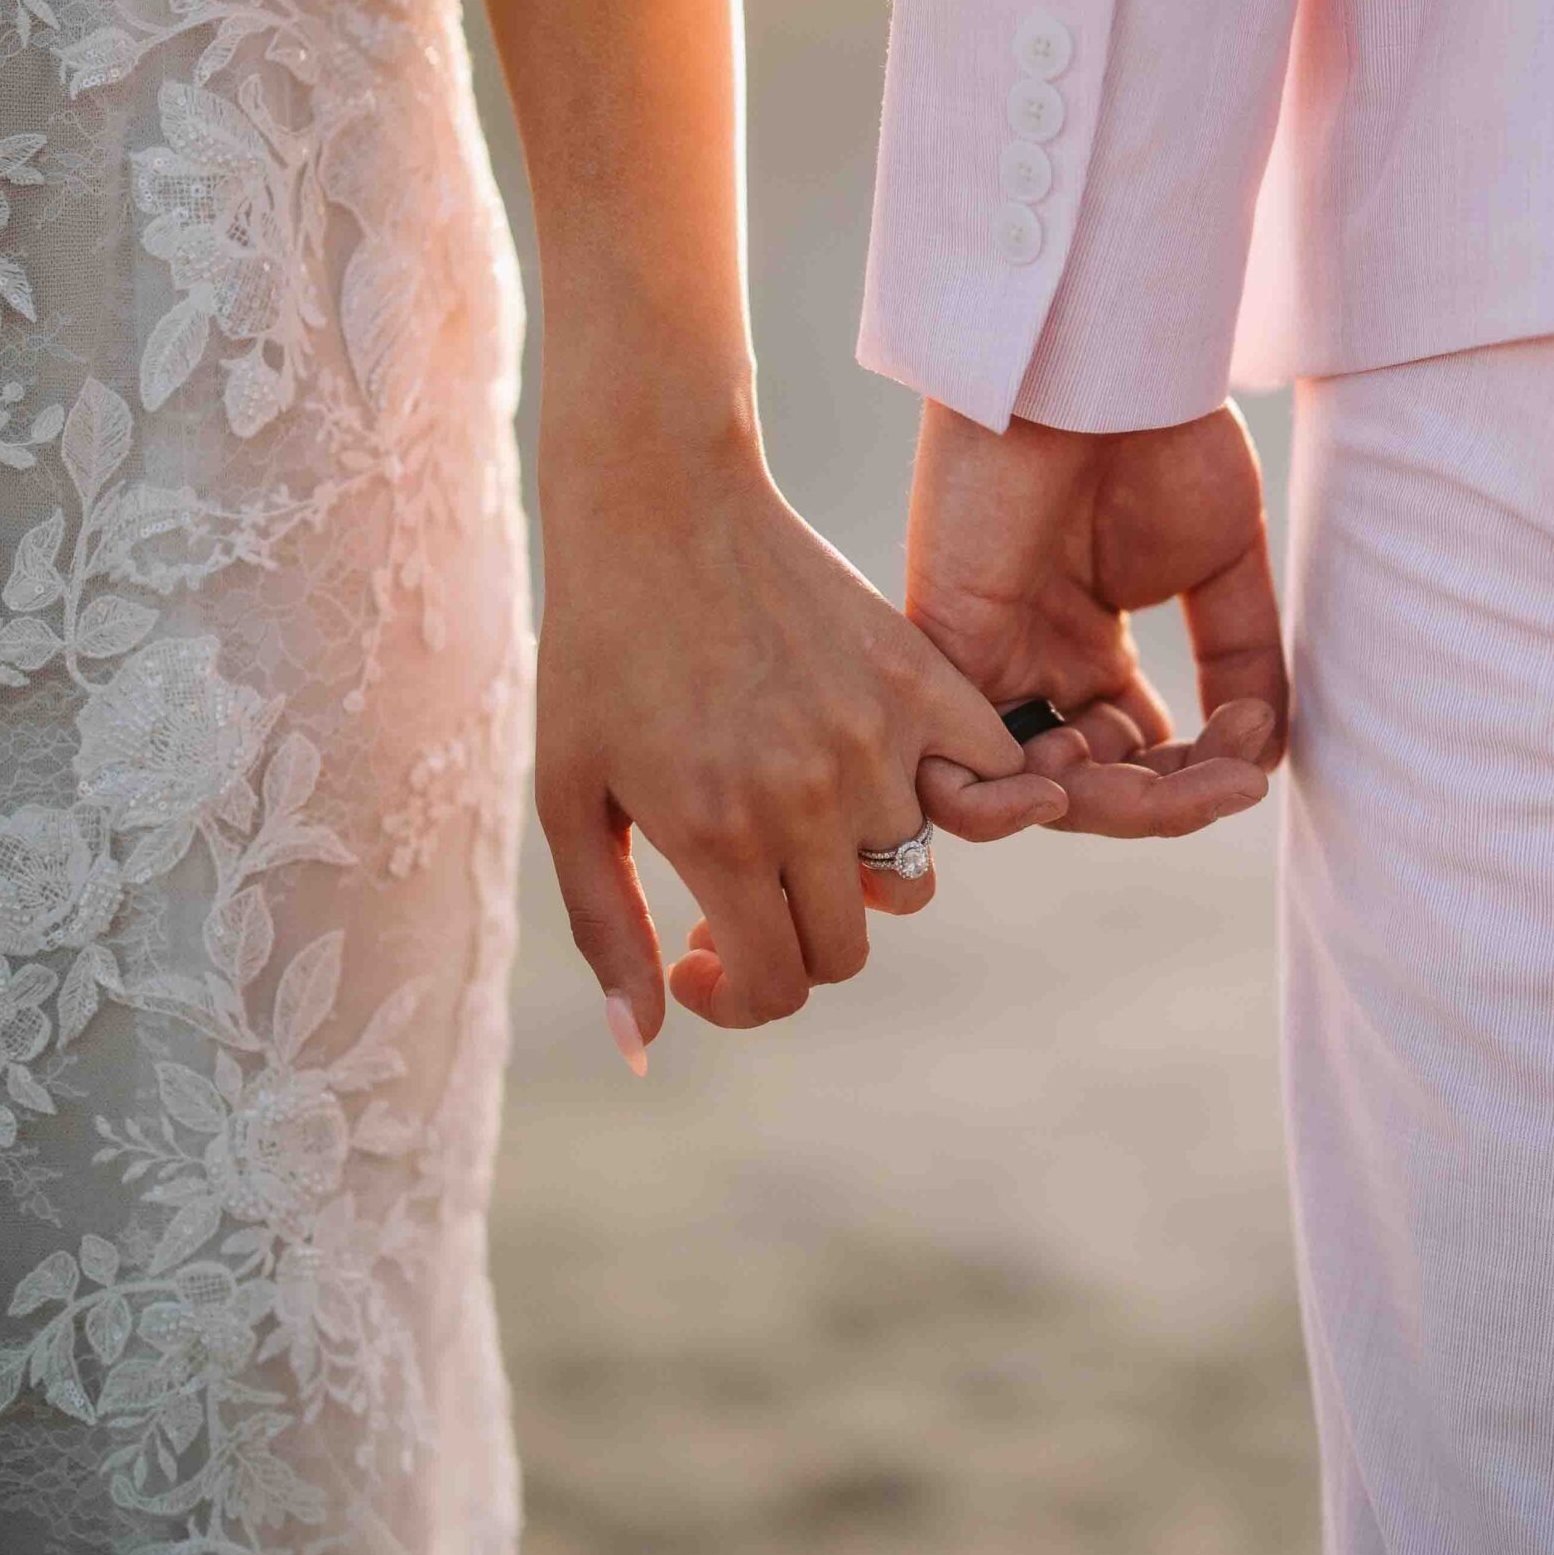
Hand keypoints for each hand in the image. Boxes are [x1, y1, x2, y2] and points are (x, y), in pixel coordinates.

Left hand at [534, 417, 1066, 1052]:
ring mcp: (878, 738)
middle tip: (734, 894)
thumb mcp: (569, 796)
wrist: (662, 504)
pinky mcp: (921, 681)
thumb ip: (608, 932)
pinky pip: (984, 783)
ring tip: (796, 820)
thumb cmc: (598, 648)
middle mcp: (810, 797)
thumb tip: (645, 1050)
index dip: (737, 997)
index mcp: (718, 833)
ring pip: (905, 876)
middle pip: (843, 949)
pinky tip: (891, 774)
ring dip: (851, 873)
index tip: (696, 955)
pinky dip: (955, 798)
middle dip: (785, 945)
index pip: (778, 984)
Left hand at [905, 399, 1288, 834]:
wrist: (1108, 363)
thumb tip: (1262, 752)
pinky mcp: (945, 644)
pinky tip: (1084, 786)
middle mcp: (1033, 659)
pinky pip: (956, 763)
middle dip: (1167, 804)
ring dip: (1113, 808)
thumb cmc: (1159, 434)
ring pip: (1030, 788)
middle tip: (1234, 784)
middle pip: (1088, 784)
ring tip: (1185, 785)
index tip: (1254, 754)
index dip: (1194, 780)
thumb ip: (1242, 656)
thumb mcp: (1221, 562)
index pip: (1133, 757)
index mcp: (1088, 643)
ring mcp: (987, 657)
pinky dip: (1010, 804)